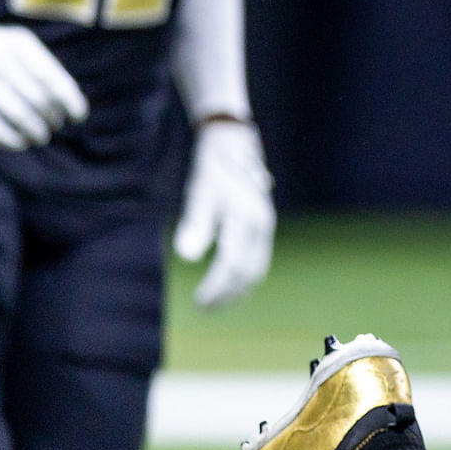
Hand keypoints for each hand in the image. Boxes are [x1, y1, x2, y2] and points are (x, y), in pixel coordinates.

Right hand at [0, 21, 88, 149]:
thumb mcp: (19, 49)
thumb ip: (45, 70)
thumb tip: (74, 104)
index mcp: (18, 44)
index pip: (51, 77)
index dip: (69, 100)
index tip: (79, 117)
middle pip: (37, 97)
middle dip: (52, 117)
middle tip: (56, 126)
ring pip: (18, 113)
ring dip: (35, 130)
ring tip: (41, 137)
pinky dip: (10, 140)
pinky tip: (20, 144)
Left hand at [174, 120, 275, 307]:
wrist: (232, 140)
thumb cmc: (213, 164)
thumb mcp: (200, 189)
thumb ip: (196, 221)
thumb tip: (185, 255)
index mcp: (250, 218)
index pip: (234, 265)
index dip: (217, 288)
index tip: (198, 303)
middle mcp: (263, 224)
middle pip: (249, 271)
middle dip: (228, 294)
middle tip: (204, 309)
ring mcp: (265, 224)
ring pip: (257, 267)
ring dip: (237, 289)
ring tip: (215, 302)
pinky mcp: (261, 224)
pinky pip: (257, 258)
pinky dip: (244, 276)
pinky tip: (227, 281)